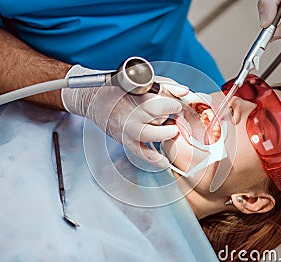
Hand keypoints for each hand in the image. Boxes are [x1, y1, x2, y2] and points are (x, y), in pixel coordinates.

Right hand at [61, 65, 188, 167]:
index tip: (176, 106)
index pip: (160, 103)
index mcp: (136, 96)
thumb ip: (167, 85)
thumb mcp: (143, 82)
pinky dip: (155, 159)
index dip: (173, 106)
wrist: (94, 99)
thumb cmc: (120, 89)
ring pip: (152, 135)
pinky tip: (165, 161)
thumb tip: (186, 91)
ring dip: (166, 134)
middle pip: (158, 118)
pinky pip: (142, 153)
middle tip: (174, 117)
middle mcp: (132, 113)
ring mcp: (128, 128)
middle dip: (170, 118)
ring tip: (171, 130)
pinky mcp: (125, 140)